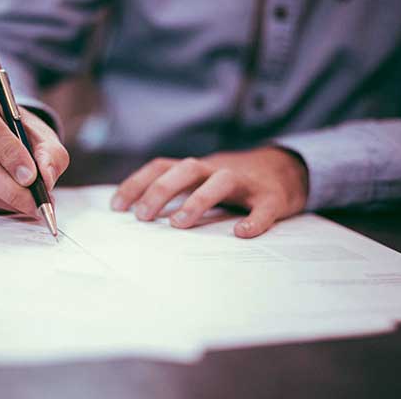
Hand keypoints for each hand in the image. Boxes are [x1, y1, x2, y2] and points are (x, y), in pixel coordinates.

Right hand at [0, 90, 68, 214]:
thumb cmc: (22, 136)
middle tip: (36, 203)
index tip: (31, 177)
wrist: (2, 142)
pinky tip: (10, 202)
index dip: (9, 154)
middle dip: (11, 189)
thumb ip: (50, 155)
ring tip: (30, 204)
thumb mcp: (44, 137)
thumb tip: (46, 178)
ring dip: (5, 201)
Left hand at [111, 147, 308, 237]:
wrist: (284, 170)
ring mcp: (246, 182)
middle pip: (186, 169)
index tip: (116, 207)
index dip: (137, 183)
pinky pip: (264, 207)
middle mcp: (217, 170)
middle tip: (142, 216)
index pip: (161, 167)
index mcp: (197, 169)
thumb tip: (136, 216)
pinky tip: (242, 233)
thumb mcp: (200, 182)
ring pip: (221, 181)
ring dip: (198, 200)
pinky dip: (254, 220)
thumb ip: (175, 193)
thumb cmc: (231, 184)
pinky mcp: (272, 197)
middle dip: (161, 190)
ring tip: (178, 224)